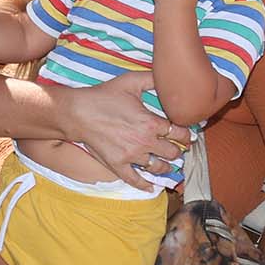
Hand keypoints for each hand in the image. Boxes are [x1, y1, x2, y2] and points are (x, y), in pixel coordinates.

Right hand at [58, 73, 189, 187]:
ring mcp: (131, 156)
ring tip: (167, 164)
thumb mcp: (130, 82)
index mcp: (151, 123)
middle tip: (178, 149)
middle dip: (178, 150)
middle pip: (173, 152)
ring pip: (158, 167)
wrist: (77, 113)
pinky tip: (151, 187)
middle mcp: (145, 142)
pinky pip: (135, 180)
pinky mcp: (117, 165)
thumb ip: (153, 79)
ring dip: (166, 166)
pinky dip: (145, 185)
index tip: (187, 136)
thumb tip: (168, 77)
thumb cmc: (103, 96)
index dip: (186, 135)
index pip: (179, 133)